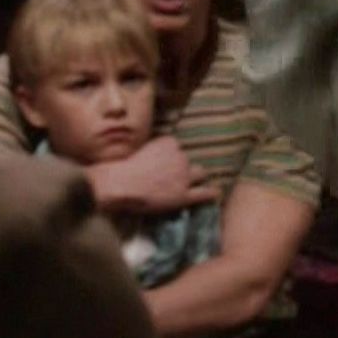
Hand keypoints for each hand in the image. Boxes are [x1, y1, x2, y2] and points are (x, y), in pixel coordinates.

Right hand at [86, 135, 218, 215]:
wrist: (121, 184)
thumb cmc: (123, 168)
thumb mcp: (140, 149)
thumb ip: (154, 150)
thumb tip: (158, 157)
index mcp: (169, 143)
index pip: (177, 146)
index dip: (171, 156)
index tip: (163, 162)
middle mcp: (180, 157)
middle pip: (188, 160)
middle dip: (184, 166)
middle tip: (173, 176)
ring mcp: (184, 176)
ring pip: (200, 173)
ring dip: (196, 177)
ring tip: (191, 184)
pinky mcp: (184, 195)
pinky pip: (204, 193)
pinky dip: (211, 193)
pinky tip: (216, 194)